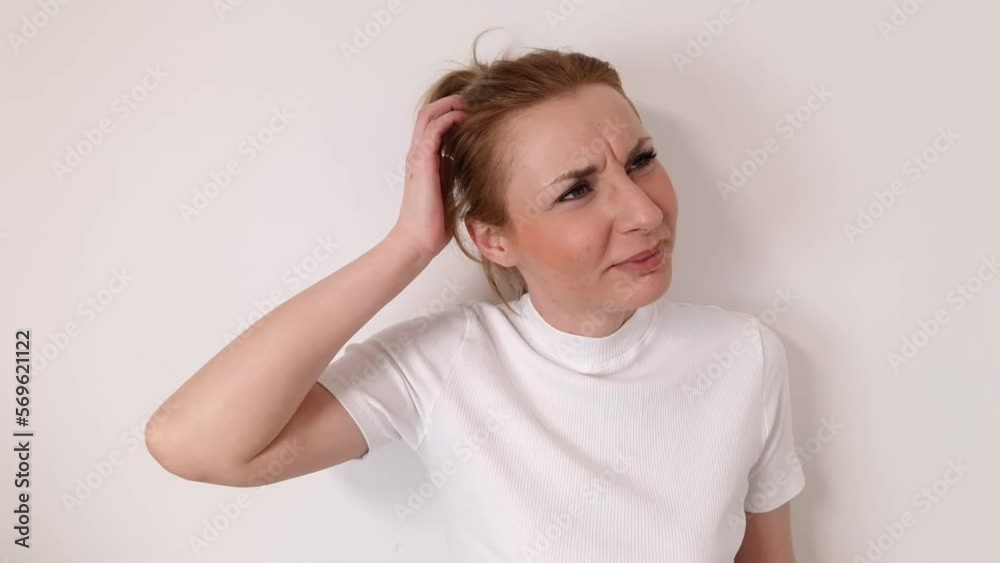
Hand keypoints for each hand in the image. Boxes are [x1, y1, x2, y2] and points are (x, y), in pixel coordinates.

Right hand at [388, 94, 466, 260]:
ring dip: (449, 105)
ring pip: (428, 116)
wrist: (420, 239)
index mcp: (424, 159)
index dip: (450, 112)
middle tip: (472, 100)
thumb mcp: (447, 188)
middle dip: (450, 102)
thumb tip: (460, 158)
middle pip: (428, 113)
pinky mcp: (422, 162)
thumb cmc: (434, 220)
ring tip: (469, 104)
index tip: (472, 111)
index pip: (433, 124)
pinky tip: (463, 119)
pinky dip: (448, 119)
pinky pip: (433, 130)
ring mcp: (418, 156)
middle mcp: (418, 154)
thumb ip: (450, 171)